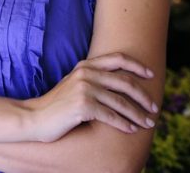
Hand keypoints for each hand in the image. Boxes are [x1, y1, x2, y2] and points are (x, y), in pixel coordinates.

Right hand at [27, 53, 157, 141]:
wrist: (36, 117)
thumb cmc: (58, 104)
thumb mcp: (75, 84)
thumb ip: (93, 79)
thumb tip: (119, 84)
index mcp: (85, 65)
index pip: (117, 59)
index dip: (136, 65)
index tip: (150, 74)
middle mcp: (86, 74)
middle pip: (124, 81)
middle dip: (143, 95)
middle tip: (154, 107)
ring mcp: (84, 89)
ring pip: (120, 102)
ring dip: (138, 114)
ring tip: (148, 123)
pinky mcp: (83, 106)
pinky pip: (111, 116)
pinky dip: (124, 124)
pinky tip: (132, 129)